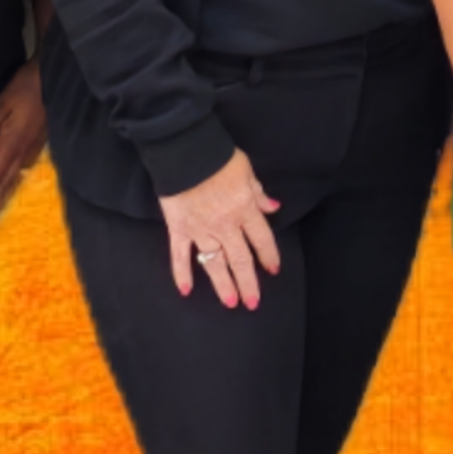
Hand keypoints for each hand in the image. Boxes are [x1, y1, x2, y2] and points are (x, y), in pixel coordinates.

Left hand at [0, 63, 45, 234]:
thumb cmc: (28, 86)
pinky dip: (11, 189)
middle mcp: (22, 154)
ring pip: (13, 183)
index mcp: (11, 145)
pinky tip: (8, 193)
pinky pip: (21, 175)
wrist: (59, 77)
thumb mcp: (1, 104)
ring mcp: (32, 151)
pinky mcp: (38, 146)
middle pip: (3, 187)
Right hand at [161, 150, 283, 307]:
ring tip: (230, 302)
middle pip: (240, 258)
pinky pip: (180, 255)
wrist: (184, 151)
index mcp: (244, 209)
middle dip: (248, 282)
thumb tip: (274, 207)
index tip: (273, 270)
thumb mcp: (246, 170)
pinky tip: (186, 291)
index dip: (269, 255)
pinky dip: (181, 273)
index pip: (261, 239)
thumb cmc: (217, 156)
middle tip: (253, 303)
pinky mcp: (178, 228)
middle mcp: (225, 224)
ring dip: (222, 284)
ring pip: (214, 262)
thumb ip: (258, 193)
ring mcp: (200, 229)